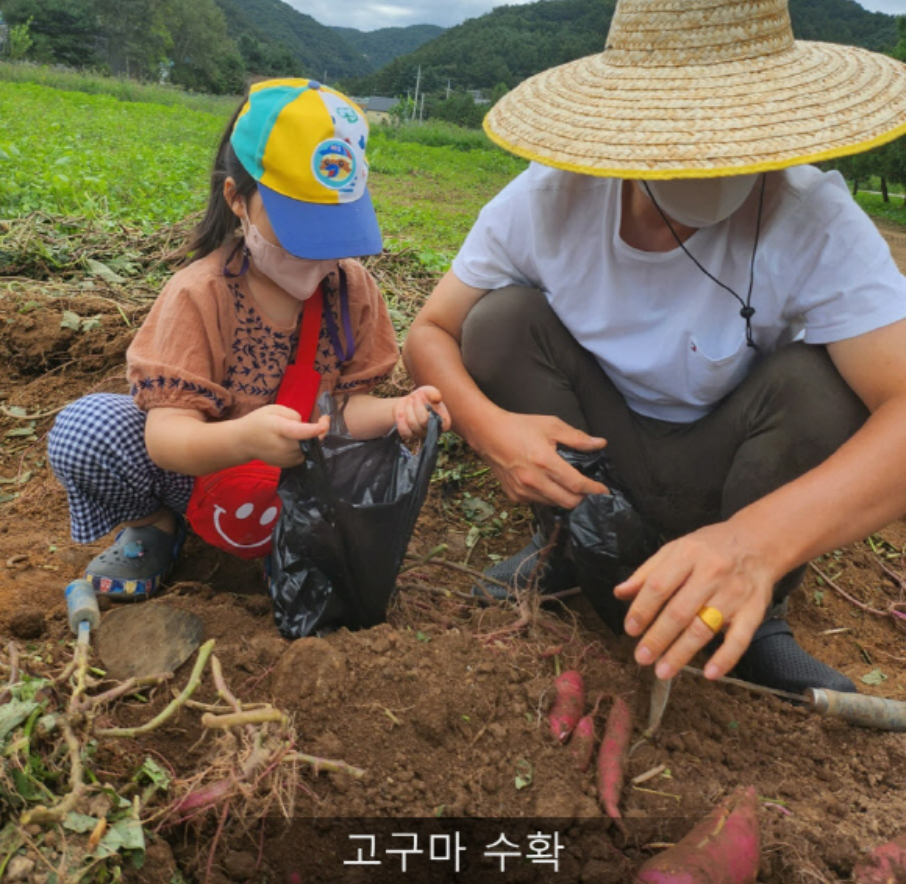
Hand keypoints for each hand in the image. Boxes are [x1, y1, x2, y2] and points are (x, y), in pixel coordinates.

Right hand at [236, 405, 328, 467]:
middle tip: (323, 418)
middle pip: (310, 441)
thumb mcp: (272, 409)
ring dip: (311, 439)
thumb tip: (304, 425)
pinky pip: (305, 454)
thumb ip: (291, 414)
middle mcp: (284, 447)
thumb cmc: (258, 422)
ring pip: (309, 448)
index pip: (298, 432)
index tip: (325, 424)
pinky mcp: (289, 465)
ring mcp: (287, 459)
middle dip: (320, 430)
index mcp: (279, 429)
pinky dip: (305, 446)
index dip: (313, 430)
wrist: (243, 442)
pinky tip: (295, 440)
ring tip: (299, 430)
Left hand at [393, 386, 451, 439]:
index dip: (429, 410)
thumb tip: (437, 398)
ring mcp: (422, 434)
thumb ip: (434, 393)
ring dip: (408, 409)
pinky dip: (401, 420)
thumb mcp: (429, 391)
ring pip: (413, 424)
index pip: (440, 422)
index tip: (423, 397)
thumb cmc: (423, 397)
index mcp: (444, 421)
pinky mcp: (410, 436)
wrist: (409, 401)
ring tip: (409, 402)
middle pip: (423, 421)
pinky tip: (401, 412)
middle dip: (416, 405)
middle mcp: (434, 430)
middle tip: (414, 397)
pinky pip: (405, 431)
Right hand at [475, 410, 607, 508]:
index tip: (604, 491)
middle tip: (588, 489)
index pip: (577, 485)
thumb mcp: (551, 426)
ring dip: (565, 497)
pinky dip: (548, 497)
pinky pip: (538, 503)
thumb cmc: (520, 427)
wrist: (487, 434)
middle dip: (583, 498)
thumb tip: (600, 443)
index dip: (594, 489)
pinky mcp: (515, 496)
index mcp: (546, 462)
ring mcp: (523, 491)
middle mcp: (534, 481)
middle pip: (568, 502)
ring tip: (568, 485)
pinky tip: (547, 484)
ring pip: (554, 504)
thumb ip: (577, 438)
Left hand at [613, 521, 779, 680]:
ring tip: (662, 671)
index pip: (659, 586)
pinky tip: (709, 674)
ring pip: (704, 627)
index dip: (642, 609)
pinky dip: (725, 658)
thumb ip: (647, 572)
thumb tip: (619, 593)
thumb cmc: (710, 548)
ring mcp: (734, 593)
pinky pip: (740, 638)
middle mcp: (711, 573)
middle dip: (658, 638)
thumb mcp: (675, 549)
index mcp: (687, 554)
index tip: (630, 629)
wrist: (759, 541)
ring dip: (682, 653)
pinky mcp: (754, 610)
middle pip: (679, 611)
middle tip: (641, 658)